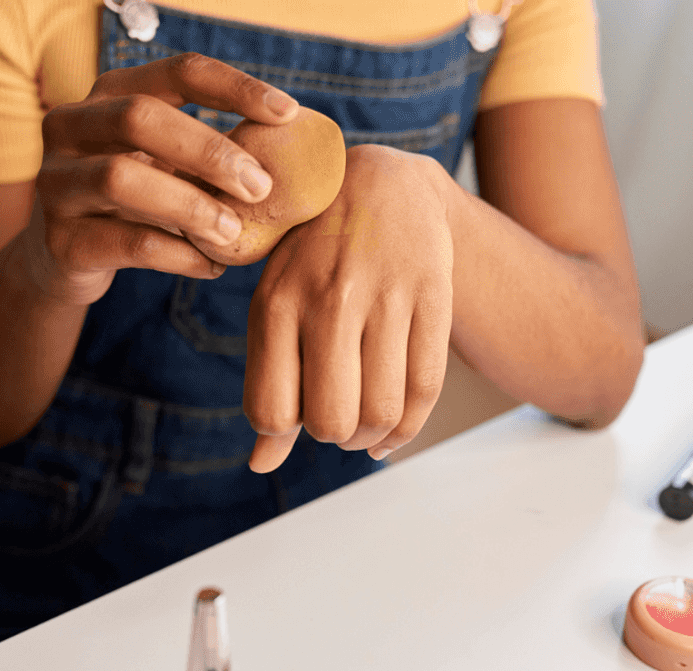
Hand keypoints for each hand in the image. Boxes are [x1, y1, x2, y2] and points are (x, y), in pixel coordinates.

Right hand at [29, 53, 299, 303]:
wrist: (65, 258)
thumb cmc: (136, 201)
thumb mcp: (165, 164)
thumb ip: (210, 153)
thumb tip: (301, 158)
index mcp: (110, 94)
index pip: (177, 72)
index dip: (235, 88)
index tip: (288, 112)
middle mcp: (72, 127)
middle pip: (140, 119)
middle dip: (210, 151)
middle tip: (261, 186)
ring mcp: (57, 183)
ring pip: (121, 179)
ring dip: (190, 205)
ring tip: (234, 232)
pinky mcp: (61, 240)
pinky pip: (126, 242)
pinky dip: (178, 254)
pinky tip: (211, 265)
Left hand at [244, 145, 454, 471]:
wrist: (380, 183)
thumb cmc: (315, 258)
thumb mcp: (277, 305)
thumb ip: (268, 382)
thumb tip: (261, 466)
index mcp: (276, 301)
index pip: (272, 411)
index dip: (285, 435)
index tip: (298, 418)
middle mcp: (328, 297)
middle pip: (332, 421)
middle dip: (336, 438)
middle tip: (339, 422)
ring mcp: (384, 295)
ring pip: (383, 411)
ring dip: (373, 435)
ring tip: (366, 424)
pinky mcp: (431, 295)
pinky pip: (425, 388)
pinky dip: (409, 427)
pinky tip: (394, 429)